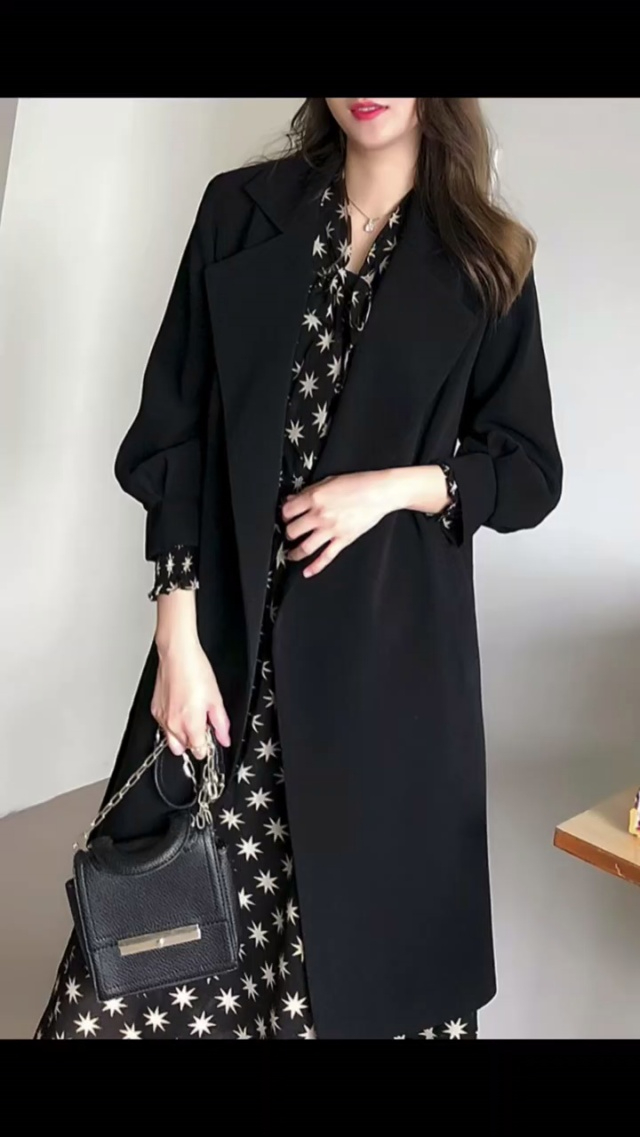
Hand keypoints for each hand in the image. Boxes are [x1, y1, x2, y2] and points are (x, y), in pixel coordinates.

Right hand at [151, 636, 230, 758]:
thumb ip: (221, 724)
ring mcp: (161, 718)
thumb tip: (224, 739)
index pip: (198, 751)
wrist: (177, 655)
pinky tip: (181, 708)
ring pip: (171, 740)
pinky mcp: (154, 710)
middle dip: (193, 742)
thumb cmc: (196, 672)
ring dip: (181, 734)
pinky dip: (172, 723)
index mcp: (190, 724)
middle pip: (183, 749)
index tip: (210, 737)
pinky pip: (163, 726)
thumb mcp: (216, 699)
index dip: (207, 746)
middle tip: (201, 726)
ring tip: (191, 715)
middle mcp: (173, 724)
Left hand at [281, 470, 397, 577]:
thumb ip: (309, 491)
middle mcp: (320, 515)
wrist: (380, 492)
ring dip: (295, 553)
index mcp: (315, 498)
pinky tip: (307, 572)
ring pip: (305, 547)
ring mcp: (331, 530)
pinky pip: (326, 557)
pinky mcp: (343, 540)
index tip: (286, 518)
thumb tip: (293, 499)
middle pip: (293, 531)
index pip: (288, 511)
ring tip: (291, 555)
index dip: (284, 515)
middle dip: (288, 534)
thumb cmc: (358, 483)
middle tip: (289, 534)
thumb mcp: (329, 481)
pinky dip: (315, 567)